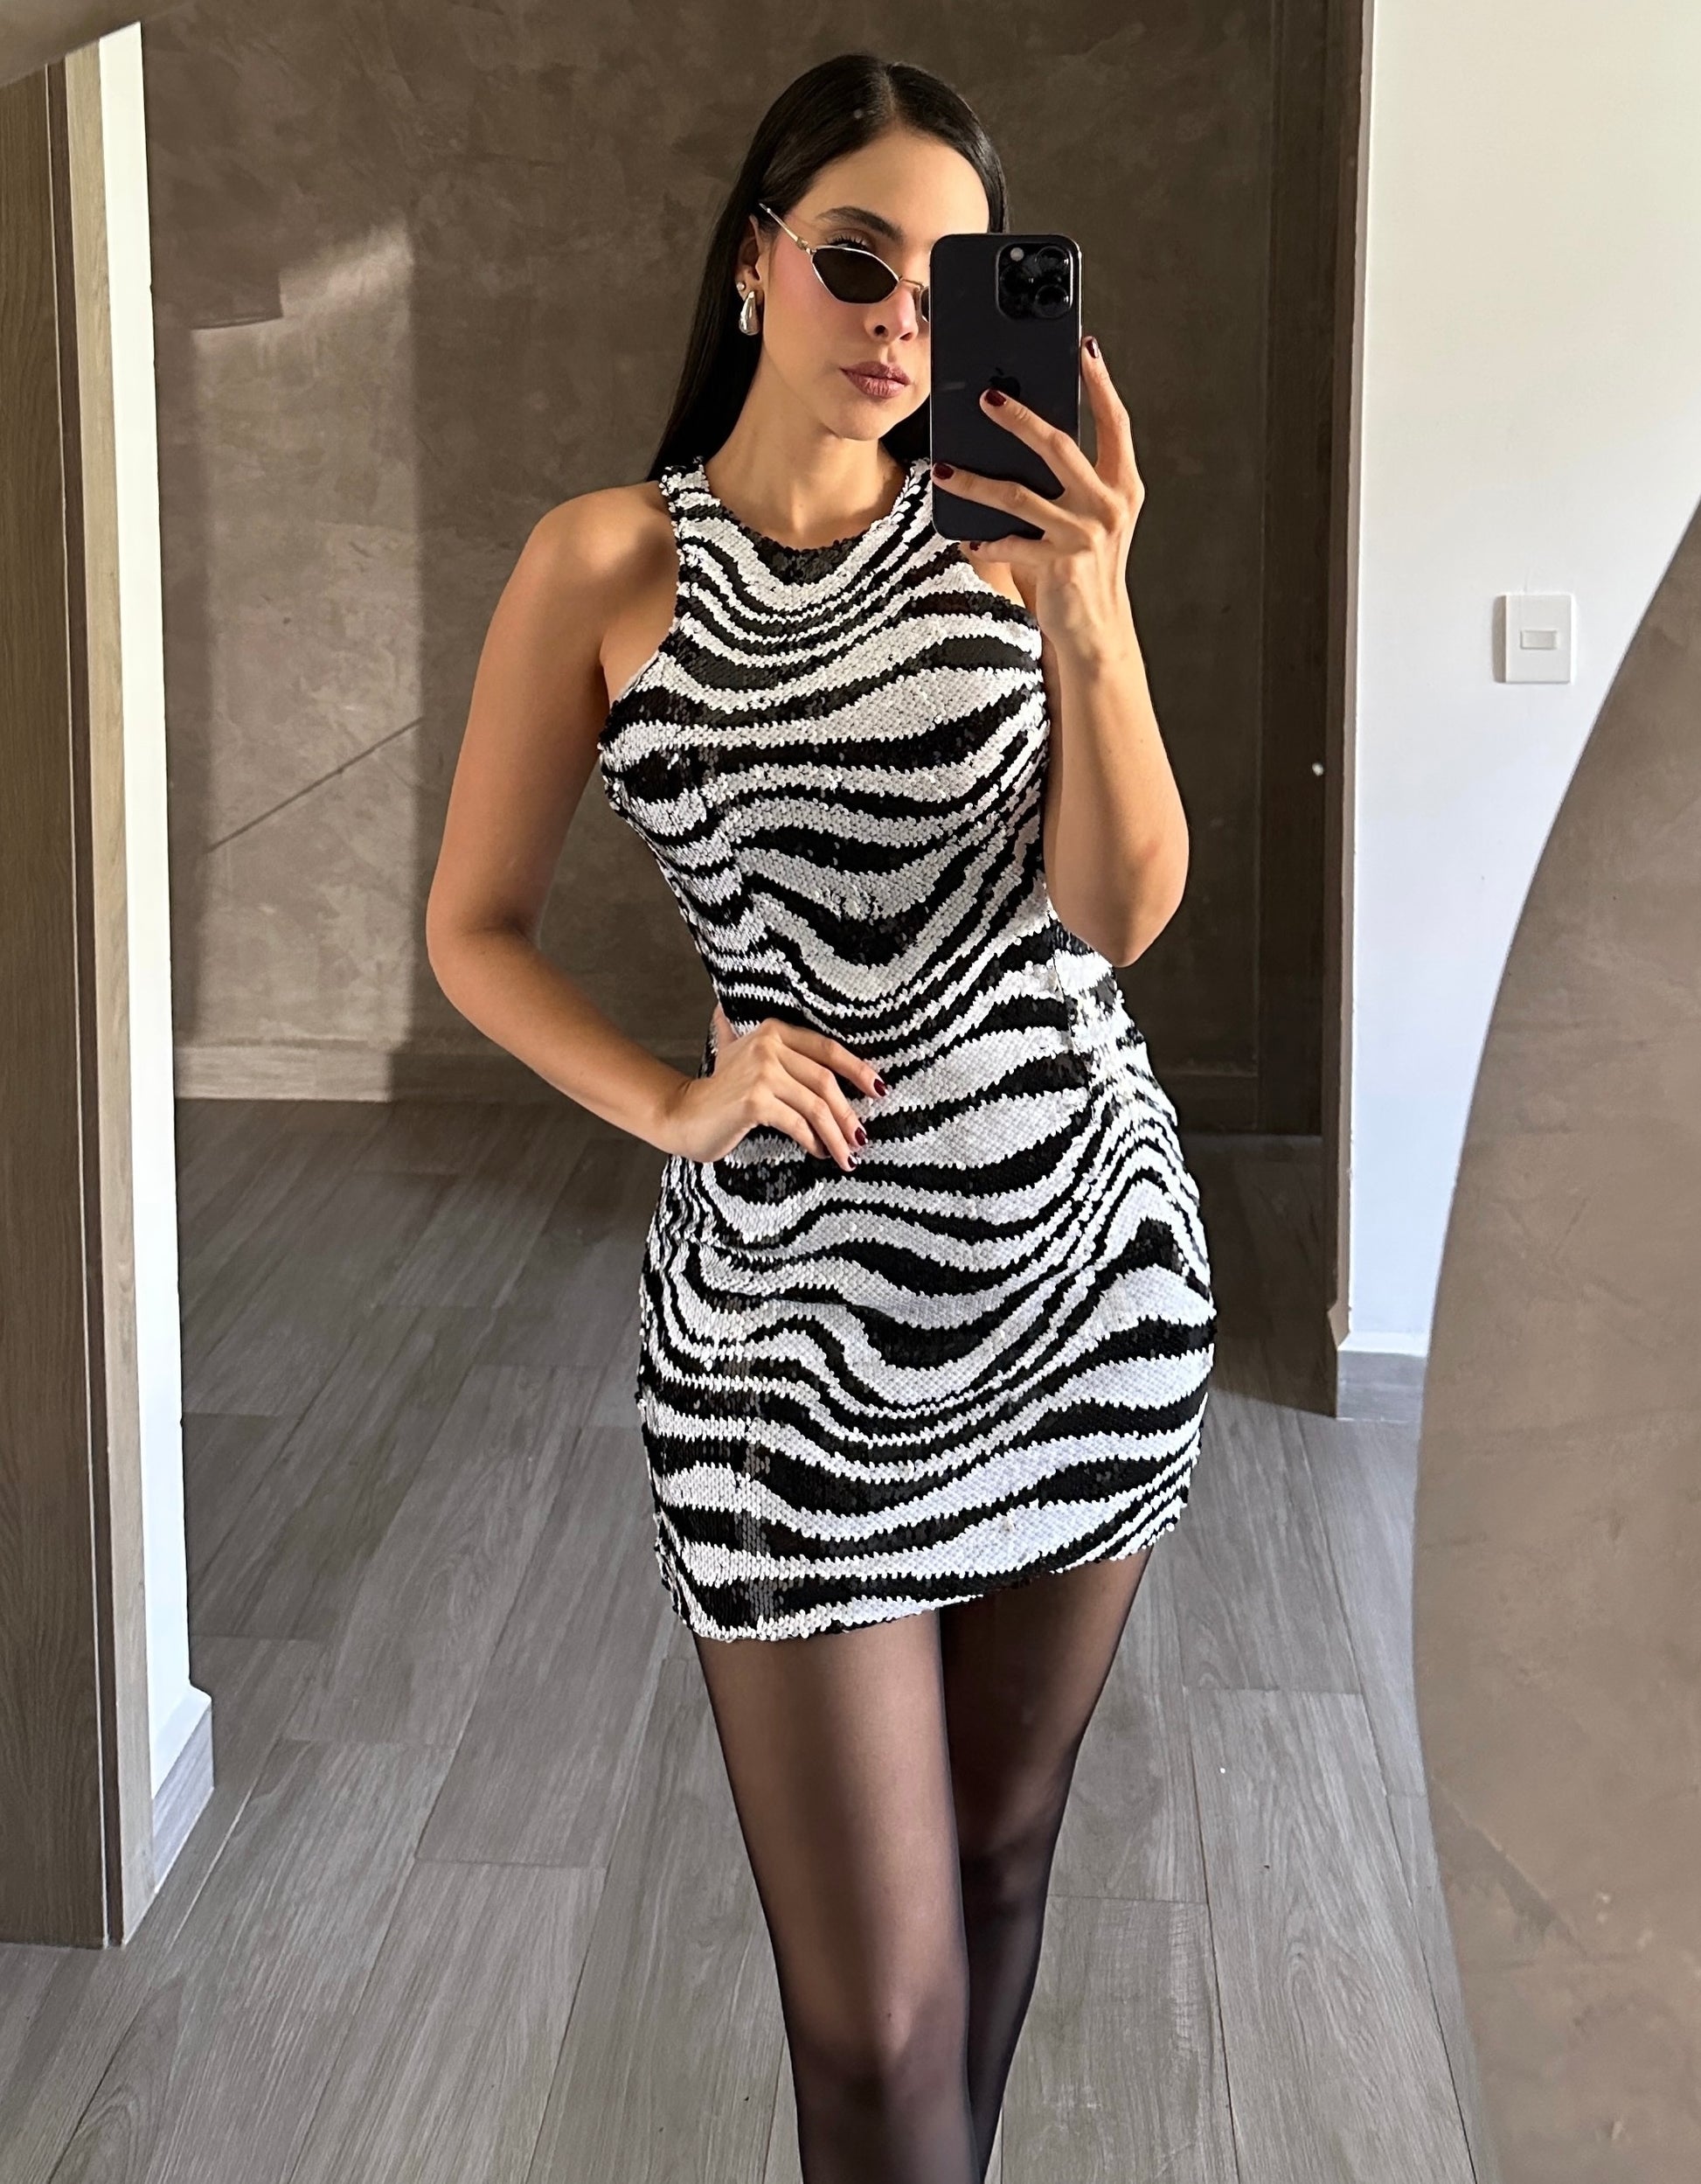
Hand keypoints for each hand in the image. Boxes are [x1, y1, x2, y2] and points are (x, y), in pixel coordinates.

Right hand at [664, 1001, 884, 1171]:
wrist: (684, 1116)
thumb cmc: (719, 1092)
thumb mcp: (739, 1055)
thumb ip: (763, 1041)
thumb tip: (767, 1028)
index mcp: (773, 1031)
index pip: (827, 1049)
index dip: (857, 1069)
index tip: (878, 1090)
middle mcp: (768, 1045)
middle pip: (826, 1081)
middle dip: (848, 1114)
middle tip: (861, 1138)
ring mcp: (762, 1073)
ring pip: (816, 1106)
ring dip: (836, 1135)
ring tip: (847, 1155)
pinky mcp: (756, 1101)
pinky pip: (798, 1123)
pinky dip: (814, 1141)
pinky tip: (819, 1153)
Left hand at [931, 335, 1143, 653]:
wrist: (1096, 631)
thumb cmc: (1086, 570)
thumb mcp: (1085, 520)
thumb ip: (1065, 484)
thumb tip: (1013, 442)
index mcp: (1123, 487)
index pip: (1116, 424)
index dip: (1102, 385)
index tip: (1085, 349)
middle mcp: (1108, 506)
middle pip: (1059, 446)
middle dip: (1019, 417)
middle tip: (986, 398)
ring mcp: (1084, 535)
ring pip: (1017, 495)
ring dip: (974, 481)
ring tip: (944, 469)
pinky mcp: (1059, 565)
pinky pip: (1010, 543)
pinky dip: (984, 540)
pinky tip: (966, 537)